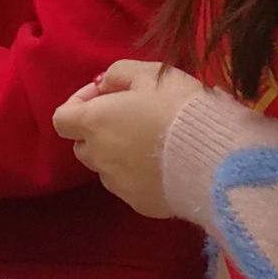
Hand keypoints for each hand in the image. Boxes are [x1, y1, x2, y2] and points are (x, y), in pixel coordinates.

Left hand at [49, 59, 208, 222]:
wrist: (216, 158)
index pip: (61, 118)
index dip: (78, 104)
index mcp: (94, 123)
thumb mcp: (151, 73)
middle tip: (131, 118)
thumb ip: (118, 74)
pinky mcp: (140, 205)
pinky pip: (131, 187)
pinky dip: (140, 175)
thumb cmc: (180, 107)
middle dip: (98, 131)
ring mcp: (118, 185)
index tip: (105, 95)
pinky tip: (167, 165)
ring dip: (119, 154)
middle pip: (83, 145)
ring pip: (106, 168)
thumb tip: (103, 85)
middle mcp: (99, 157)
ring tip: (153, 143)